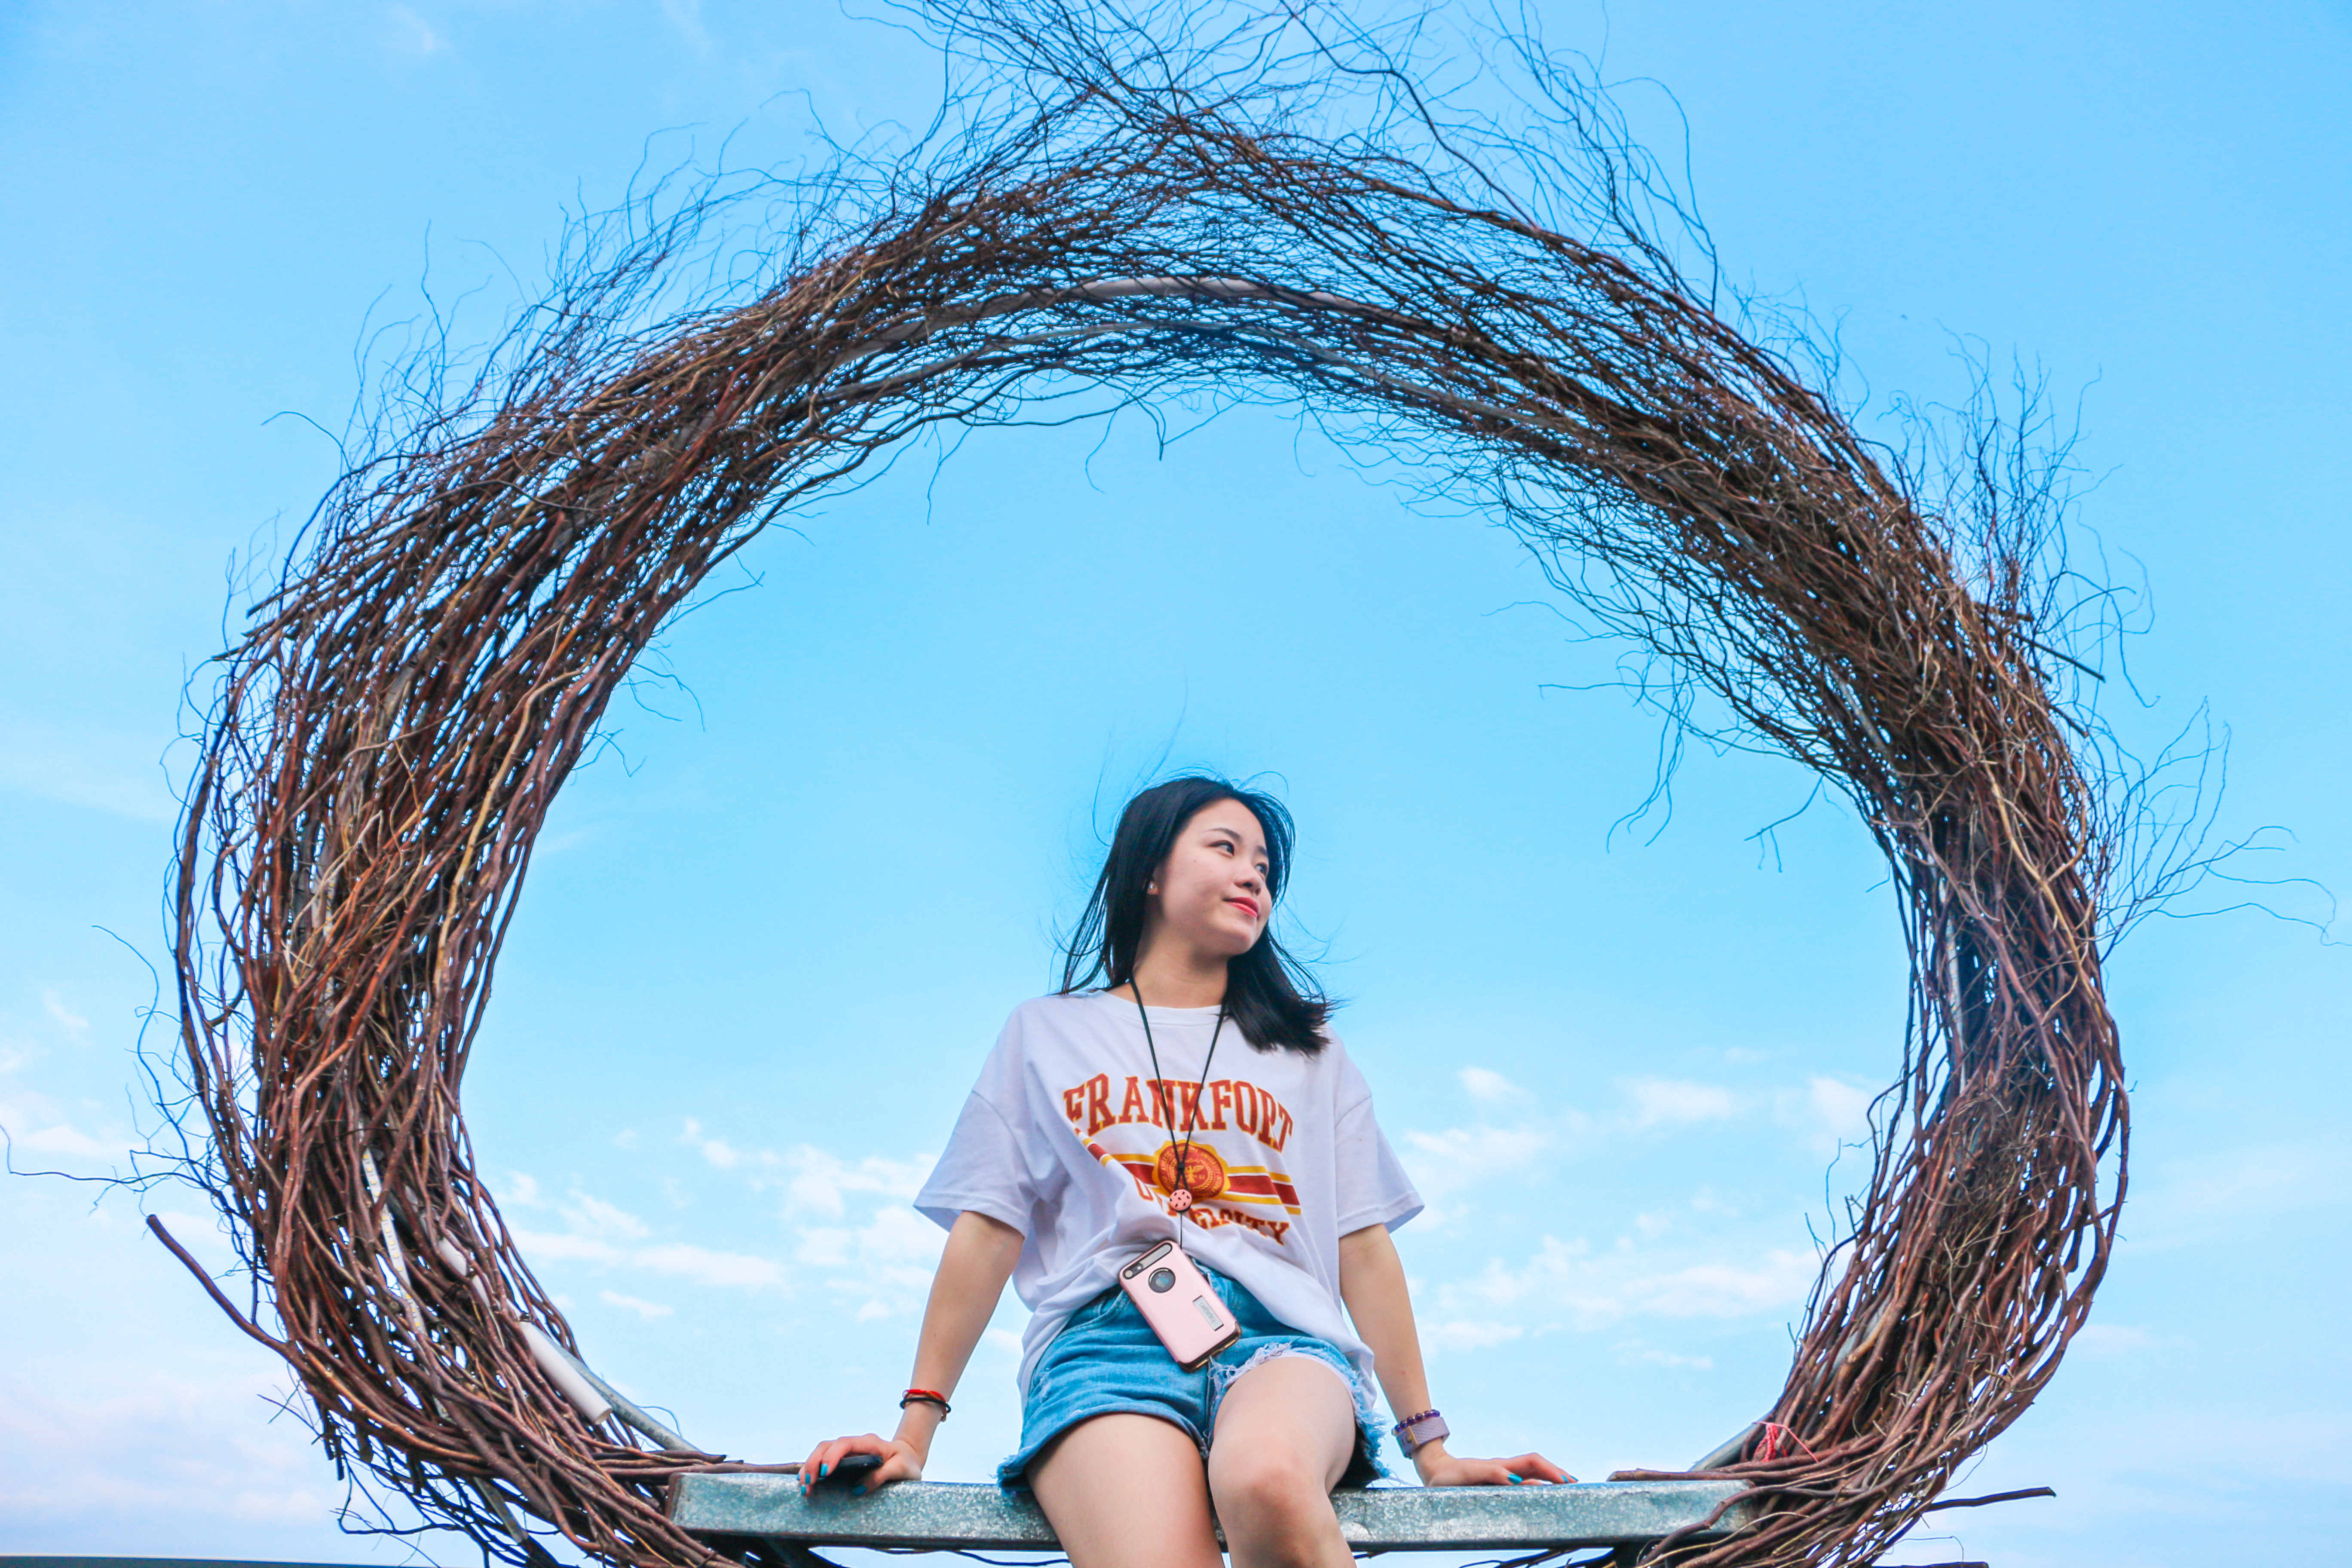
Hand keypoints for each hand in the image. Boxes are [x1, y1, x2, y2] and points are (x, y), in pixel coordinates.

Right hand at [797, 1431, 922, 1494]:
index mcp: (869, 1442)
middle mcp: (856, 1444)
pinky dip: (813, 1471)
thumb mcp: (903, 1469)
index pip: (845, 1444)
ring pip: (822, 1452)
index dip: (831, 1456)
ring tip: (804, 1487)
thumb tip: (858, 1489)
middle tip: (807, 1484)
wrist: (909, 1458)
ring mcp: (848, 1451)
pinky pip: (824, 1460)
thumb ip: (883, 1475)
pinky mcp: (843, 1460)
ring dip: (809, 1467)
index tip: (824, 1474)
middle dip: (813, 1463)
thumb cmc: (907, 1464)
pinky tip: (808, 1483)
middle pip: (827, 1446)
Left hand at [1413, 1442, 1572, 1486]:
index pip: (1533, 1464)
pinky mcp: (1497, 1485)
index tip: (1565, 1482)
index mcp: (1501, 1466)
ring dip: (1550, 1480)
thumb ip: (1490, 1474)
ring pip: (1532, 1475)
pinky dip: (1538, 1488)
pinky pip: (1523, 1484)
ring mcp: (1502, 1476)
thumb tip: (1515, 1480)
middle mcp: (1505, 1470)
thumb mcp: (1467, 1475)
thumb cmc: (1448, 1476)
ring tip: (1567, 1489)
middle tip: (1576, 1485)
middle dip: (1557, 1474)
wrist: (1433, 1473)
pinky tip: (1544, 1496)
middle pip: (1537, 1467)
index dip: (1550, 1471)